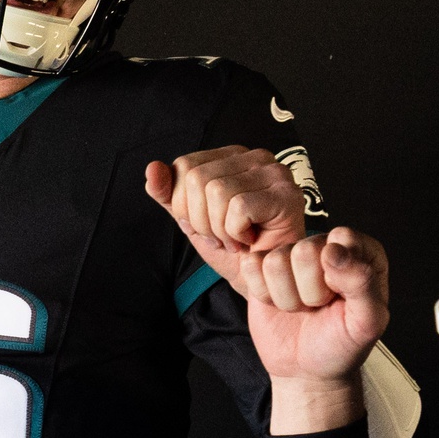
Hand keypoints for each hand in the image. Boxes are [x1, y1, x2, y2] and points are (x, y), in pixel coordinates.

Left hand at [145, 147, 306, 289]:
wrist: (260, 281)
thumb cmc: (232, 249)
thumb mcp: (190, 220)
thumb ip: (168, 194)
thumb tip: (152, 168)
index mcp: (231, 156)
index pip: (184, 166)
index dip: (185, 205)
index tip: (207, 226)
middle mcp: (255, 157)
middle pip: (198, 178)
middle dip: (201, 220)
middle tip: (221, 238)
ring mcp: (275, 173)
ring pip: (217, 192)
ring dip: (219, 230)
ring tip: (235, 240)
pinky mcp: (287, 195)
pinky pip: (238, 207)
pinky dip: (236, 233)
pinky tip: (250, 240)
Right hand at [234, 227, 389, 433]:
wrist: (308, 371)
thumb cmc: (342, 345)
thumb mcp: (367, 323)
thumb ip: (362, 283)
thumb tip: (334, 251)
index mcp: (360, 252)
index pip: (343, 238)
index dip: (337, 273)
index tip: (341, 297)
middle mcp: (325, 247)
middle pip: (305, 250)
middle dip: (310, 291)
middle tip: (319, 307)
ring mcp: (291, 255)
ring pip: (276, 260)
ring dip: (287, 296)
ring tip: (302, 309)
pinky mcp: (262, 267)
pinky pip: (252, 265)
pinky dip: (265, 294)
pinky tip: (279, 305)